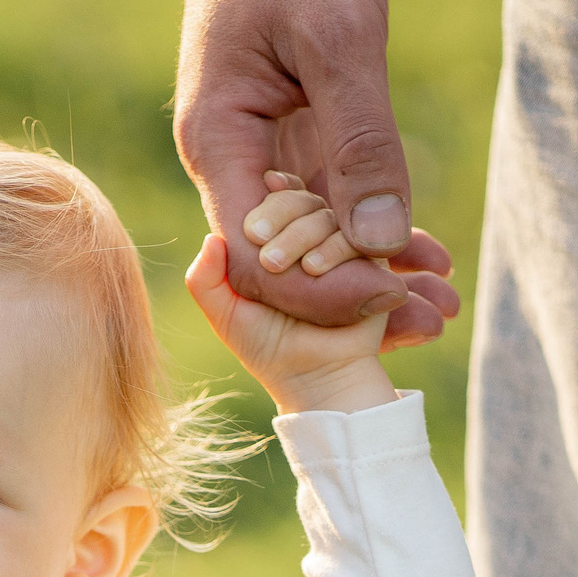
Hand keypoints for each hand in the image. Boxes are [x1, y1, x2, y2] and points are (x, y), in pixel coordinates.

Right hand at [175, 0, 460, 345]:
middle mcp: (230, 160)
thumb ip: (359, 141)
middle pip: (284, 261)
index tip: (390, 298)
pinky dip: (373, 229)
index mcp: (217, 142)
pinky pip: (328, 203)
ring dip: (370, 272)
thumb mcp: (339, 39)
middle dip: (354, 298)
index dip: (320, 293)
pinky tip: (425, 251)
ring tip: (442, 299)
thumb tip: (379, 242)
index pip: (256, 256)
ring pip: (311, 238)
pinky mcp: (291, 137)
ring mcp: (259, 151)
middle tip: (435, 319)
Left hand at [188, 187, 396, 414]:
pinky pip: (357, 236)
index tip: (250, 223)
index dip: (267, 199)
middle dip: (280, 213)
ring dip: (303, 232)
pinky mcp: (371, 264)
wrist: (316, 378)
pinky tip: (314, 269)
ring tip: (285, 266)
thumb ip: (205, 281)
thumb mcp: (225, 315)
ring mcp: (343, 249)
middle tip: (262, 249)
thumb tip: (211, 239)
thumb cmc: (268, 348)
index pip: (276, 198)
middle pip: (302, 198)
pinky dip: (334, 246)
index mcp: (279, 240)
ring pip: (328, 214)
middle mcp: (313, 239)